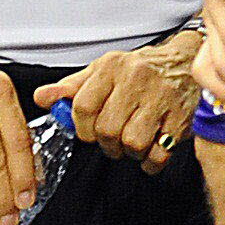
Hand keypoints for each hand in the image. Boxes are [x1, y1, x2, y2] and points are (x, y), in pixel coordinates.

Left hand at [34, 36, 201, 173]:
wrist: (183, 63)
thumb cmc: (137, 70)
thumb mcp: (102, 71)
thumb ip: (71, 87)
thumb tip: (41, 99)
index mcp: (112, 68)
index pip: (83, 105)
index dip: (81, 127)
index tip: (87, 131)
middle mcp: (136, 80)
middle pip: (107, 128)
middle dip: (105, 143)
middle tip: (110, 140)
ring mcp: (161, 99)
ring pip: (132, 142)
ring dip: (128, 152)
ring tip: (129, 143)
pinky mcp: (181, 119)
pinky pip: (159, 153)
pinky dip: (150, 162)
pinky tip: (148, 153)